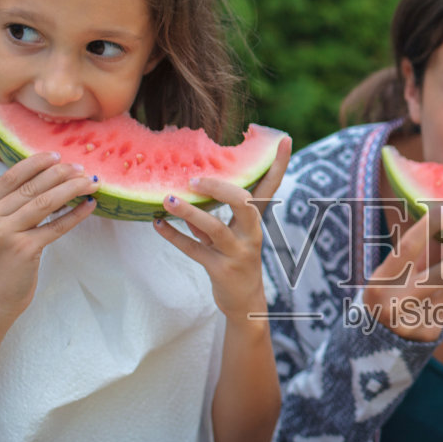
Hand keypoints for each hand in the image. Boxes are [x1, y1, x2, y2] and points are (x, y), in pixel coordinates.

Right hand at [0, 153, 97, 325]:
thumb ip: (11, 208)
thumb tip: (49, 182)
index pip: (11, 177)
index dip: (36, 163)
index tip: (57, 155)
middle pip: (31, 187)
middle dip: (60, 174)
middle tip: (81, 168)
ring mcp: (5, 234)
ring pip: (45, 202)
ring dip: (71, 189)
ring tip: (90, 183)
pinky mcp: (24, 250)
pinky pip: (56, 226)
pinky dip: (76, 215)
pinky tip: (90, 207)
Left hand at [154, 137, 292, 317]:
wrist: (246, 303)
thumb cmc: (236, 260)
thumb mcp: (230, 235)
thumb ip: (214, 215)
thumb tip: (188, 190)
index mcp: (256, 221)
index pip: (270, 187)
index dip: (279, 164)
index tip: (285, 138)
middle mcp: (251, 235)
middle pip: (243, 203)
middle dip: (220, 187)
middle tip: (194, 178)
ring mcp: (237, 253)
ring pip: (214, 228)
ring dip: (189, 212)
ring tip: (167, 199)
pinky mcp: (221, 270)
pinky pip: (194, 250)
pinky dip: (174, 236)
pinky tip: (157, 224)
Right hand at [363, 206, 442, 341]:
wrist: (380, 340)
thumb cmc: (389, 294)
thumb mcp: (395, 274)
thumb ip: (422, 255)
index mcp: (382, 281)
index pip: (407, 249)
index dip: (428, 228)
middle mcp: (396, 303)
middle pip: (438, 277)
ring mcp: (413, 321)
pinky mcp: (428, 332)